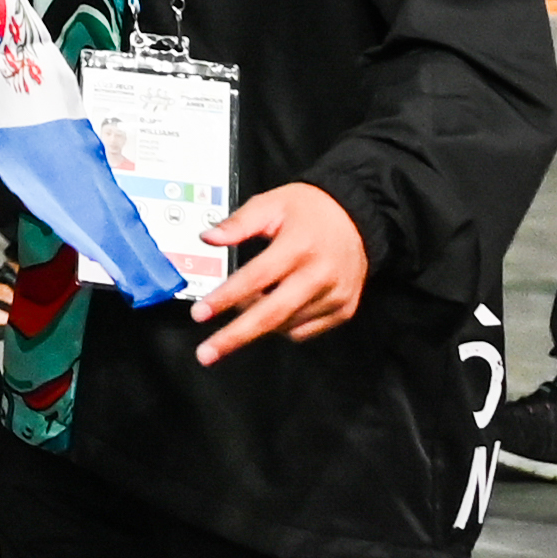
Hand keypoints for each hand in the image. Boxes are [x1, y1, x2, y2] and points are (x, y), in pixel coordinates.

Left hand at [191, 181, 370, 363]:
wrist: (357, 217)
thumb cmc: (311, 209)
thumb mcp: (271, 204)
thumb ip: (238, 223)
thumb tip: (208, 238)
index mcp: (298, 245)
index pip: (257, 277)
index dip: (226, 298)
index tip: (200, 313)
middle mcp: (319, 274)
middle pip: (272, 314)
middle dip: (235, 336)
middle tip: (206, 353)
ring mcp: (334, 296)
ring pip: (285, 325)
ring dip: (257, 322)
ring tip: (245, 302)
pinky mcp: (343, 310)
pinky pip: (303, 330)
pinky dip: (282, 325)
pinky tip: (275, 305)